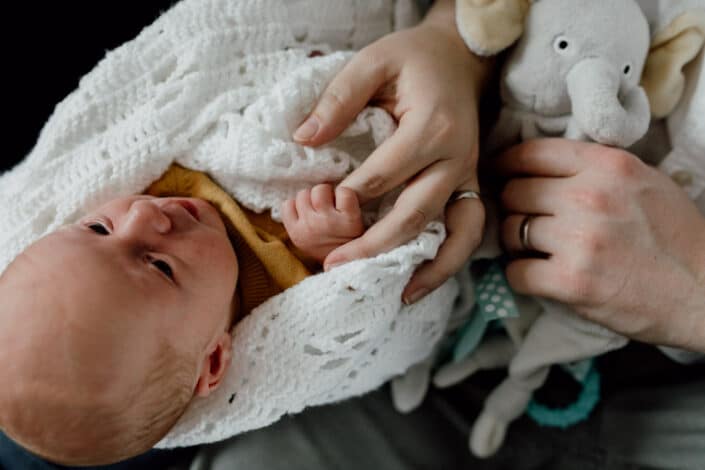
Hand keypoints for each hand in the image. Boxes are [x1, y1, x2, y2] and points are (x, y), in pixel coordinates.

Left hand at [293, 0, 490, 302]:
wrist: (459, 59)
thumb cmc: (414, 59)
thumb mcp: (373, 61)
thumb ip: (339, 98)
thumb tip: (305, 139)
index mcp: (434, 126)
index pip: (389, 172)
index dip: (354, 193)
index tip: (327, 204)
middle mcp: (457, 157)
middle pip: (416, 212)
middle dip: (375, 244)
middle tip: (334, 264)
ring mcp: (467, 176)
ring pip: (452, 233)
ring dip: (425, 267)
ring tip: (396, 294)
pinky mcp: (468, 187)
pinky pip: (465, 232)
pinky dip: (447, 261)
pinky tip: (420, 282)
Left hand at [496, 139, 704, 350]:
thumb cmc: (676, 236)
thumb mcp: (644, 181)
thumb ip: (596, 169)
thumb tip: (543, 167)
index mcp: (608, 165)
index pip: (532, 153)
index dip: (507, 164)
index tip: (500, 174)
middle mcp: (589, 196)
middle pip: (515, 192)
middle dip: (514, 208)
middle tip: (523, 220)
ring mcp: (579, 239)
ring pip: (511, 231)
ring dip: (515, 243)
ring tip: (534, 249)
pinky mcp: (571, 281)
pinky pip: (516, 272)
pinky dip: (521, 275)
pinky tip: (538, 275)